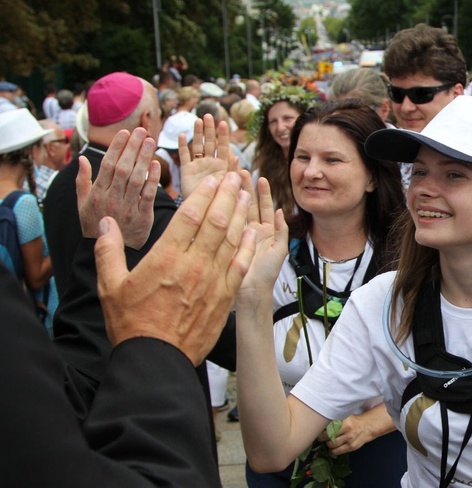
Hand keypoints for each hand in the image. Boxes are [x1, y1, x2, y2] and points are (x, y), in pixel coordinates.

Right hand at [76, 128, 159, 249]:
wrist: (107, 254)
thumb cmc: (94, 226)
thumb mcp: (82, 205)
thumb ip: (83, 181)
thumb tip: (82, 158)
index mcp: (97, 194)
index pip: (108, 166)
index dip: (117, 147)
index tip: (125, 132)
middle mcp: (111, 199)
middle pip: (123, 169)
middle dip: (132, 148)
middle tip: (141, 130)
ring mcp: (127, 209)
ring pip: (136, 179)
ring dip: (143, 159)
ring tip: (150, 141)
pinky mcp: (142, 219)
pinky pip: (147, 196)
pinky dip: (152, 180)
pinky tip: (156, 165)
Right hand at [95, 172, 254, 365]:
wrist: (156, 359)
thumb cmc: (132, 323)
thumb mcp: (110, 286)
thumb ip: (108, 251)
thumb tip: (106, 223)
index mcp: (166, 257)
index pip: (191, 215)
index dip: (205, 193)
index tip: (213, 179)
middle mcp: (194, 264)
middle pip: (217, 221)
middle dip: (227, 195)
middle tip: (234, 177)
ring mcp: (213, 280)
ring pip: (232, 239)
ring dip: (241, 214)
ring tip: (245, 195)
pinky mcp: (224, 296)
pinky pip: (240, 265)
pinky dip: (248, 246)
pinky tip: (253, 233)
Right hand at [178, 114, 237, 198]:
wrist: (203, 213)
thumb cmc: (220, 202)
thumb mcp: (228, 186)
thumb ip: (232, 172)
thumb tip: (237, 157)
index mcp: (222, 166)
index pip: (223, 147)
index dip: (223, 135)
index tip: (223, 123)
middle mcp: (210, 163)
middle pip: (210, 143)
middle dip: (209, 130)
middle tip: (208, 115)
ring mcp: (198, 166)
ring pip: (197, 146)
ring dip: (197, 134)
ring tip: (197, 121)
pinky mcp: (187, 171)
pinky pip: (184, 156)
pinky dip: (182, 146)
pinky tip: (181, 135)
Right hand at [236, 176, 287, 301]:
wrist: (251, 291)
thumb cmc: (268, 273)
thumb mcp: (280, 250)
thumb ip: (282, 230)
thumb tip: (282, 210)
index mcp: (265, 231)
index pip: (265, 207)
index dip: (263, 193)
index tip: (261, 177)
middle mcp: (251, 230)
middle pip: (248, 204)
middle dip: (245, 187)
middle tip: (240, 171)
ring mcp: (238, 233)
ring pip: (237, 210)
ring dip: (234, 194)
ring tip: (231, 178)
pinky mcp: (227, 239)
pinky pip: (227, 222)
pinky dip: (225, 209)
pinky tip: (223, 196)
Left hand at [317, 414, 371, 455]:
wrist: (367, 427)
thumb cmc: (353, 421)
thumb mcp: (344, 417)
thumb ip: (334, 420)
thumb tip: (320, 425)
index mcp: (344, 420)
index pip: (328, 425)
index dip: (321, 429)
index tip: (318, 430)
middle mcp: (347, 429)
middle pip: (328, 435)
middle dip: (322, 437)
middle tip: (321, 437)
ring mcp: (349, 439)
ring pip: (331, 444)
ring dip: (328, 444)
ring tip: (328, 441)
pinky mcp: (351, 447)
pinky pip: (337, 451)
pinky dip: (332, 451)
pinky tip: (332, 449)